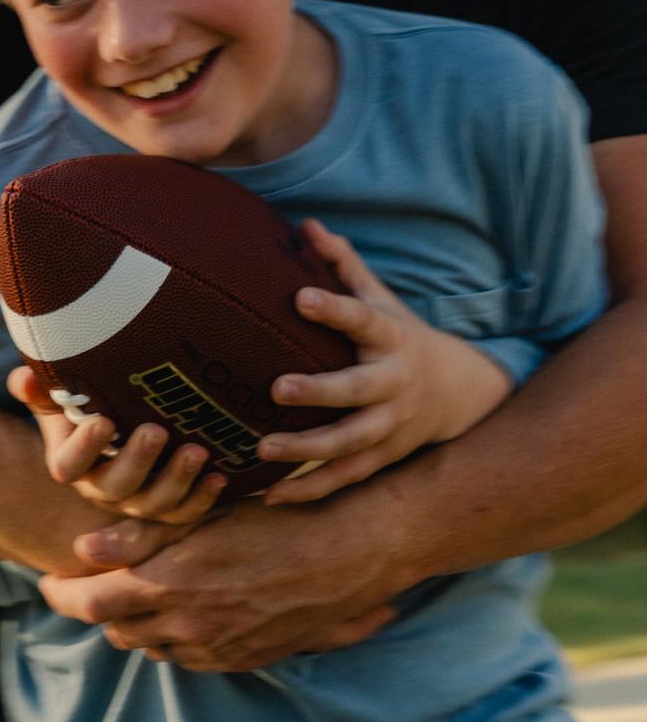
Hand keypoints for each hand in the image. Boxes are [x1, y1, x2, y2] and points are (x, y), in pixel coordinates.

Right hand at [7, 366, 225, 538]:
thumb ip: (43, 391)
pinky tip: (221, 475)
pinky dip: (204, 498)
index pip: (69, 465)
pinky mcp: (171, 509)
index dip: (84, 447)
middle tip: (156, 430)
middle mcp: (104, 489)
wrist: (119, 441)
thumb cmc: (91, 410)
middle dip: (138, 460)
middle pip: (116, 486)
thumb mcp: (63, 401)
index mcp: (73, 464)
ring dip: (177, 480)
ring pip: (155, 504)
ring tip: (197, 450)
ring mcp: (138, 503)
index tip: (103, 419)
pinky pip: (186, 514)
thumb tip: (21, 377)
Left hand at [39, 491, 399, 670]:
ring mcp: (217, 650)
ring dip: (138, 625)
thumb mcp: (205, 516)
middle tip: (94, 583)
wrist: (349, 557)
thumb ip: (141, 536)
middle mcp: (189, 628)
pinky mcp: (244, 660)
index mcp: (171, 587)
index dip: (62, 596)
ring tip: (138, 595)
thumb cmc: (277, 521)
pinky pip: (191, 658)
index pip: (92, 604)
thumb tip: (84, 547)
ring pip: (153, 647)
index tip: (47, 584)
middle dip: (100, 608)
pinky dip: (174, 639)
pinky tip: (184, 613)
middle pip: (118, 630)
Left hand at [255, 220, 511, 505]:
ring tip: (262, 449)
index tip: (300, 298)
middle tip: (277, 388)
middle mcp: (393, 385)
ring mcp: (390, 427)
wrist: (458, 392)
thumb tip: (308, 225)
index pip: (362, 319)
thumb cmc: (400, 336)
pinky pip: (344, 479)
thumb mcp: (381, 298)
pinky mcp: (381, 458)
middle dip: (319, 392)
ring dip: (307, 451)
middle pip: (357, 391)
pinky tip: (269, 497)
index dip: (334, 308)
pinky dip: (309, 491)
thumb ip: (343, 265)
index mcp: (390, 338)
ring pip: (350, 444)